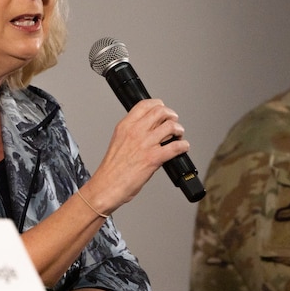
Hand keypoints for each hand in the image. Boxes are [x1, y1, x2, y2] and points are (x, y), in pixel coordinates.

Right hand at [87, 99, 190, 213]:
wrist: (106, 186)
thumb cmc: (111, 169)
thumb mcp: (118, 141)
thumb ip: (132, 132)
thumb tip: (149, 129)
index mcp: (125, 126)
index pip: (145, 104)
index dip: (159, 105)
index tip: (164, 109)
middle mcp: (135, 131)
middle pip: (161, 111)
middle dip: (171, 116)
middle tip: (174, 122)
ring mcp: (145, 144)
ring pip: (171, 126)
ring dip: (179, 130)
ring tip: (178, 136)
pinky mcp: (153, 158)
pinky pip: (175, 147)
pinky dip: (183, 146)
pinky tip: (182, 148)